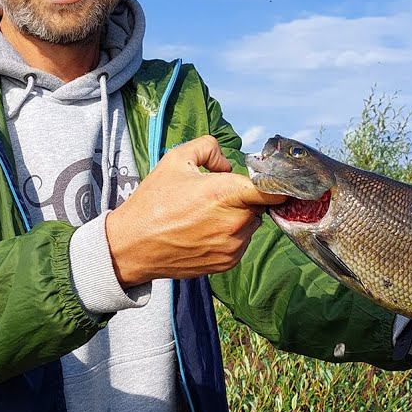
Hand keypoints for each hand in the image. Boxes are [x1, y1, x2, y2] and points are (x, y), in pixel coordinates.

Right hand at [105, 135, 284, 284]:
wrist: (132, 246)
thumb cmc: (153, 201)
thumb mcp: (176, 159)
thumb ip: (208, 148)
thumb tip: (227, 164)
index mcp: (225, 194)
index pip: (272, 190)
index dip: (279, 184)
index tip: (277, 182)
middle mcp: (235, 223)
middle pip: (259, 205)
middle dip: (244, 198)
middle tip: (215, 197)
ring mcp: (232, 246)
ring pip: (251, 224)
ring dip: (238, 218)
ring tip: (204, 216)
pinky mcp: (227, 263)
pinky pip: (241, 243)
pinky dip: (230, 236)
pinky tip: (204, 231)